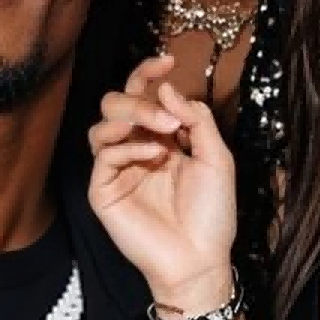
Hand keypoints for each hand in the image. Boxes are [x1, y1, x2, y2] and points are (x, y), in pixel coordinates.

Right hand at [88, 54, 236, 303]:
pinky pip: (104, 155)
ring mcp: (117, 169)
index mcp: (161, 138)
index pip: (144, 96)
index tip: (166, 60)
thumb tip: (167, 89)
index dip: (149, 74)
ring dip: (132, 117)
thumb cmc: (212, 214)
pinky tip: (155, 157)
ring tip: (164, 131)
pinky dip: (129, 148)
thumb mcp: (217, 158)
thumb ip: (196, 120)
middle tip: (168, 115)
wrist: (200, 260)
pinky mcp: (103, 191)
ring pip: (102, 124)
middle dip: (139, 98)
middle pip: (115, 103)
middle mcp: (135, 149)